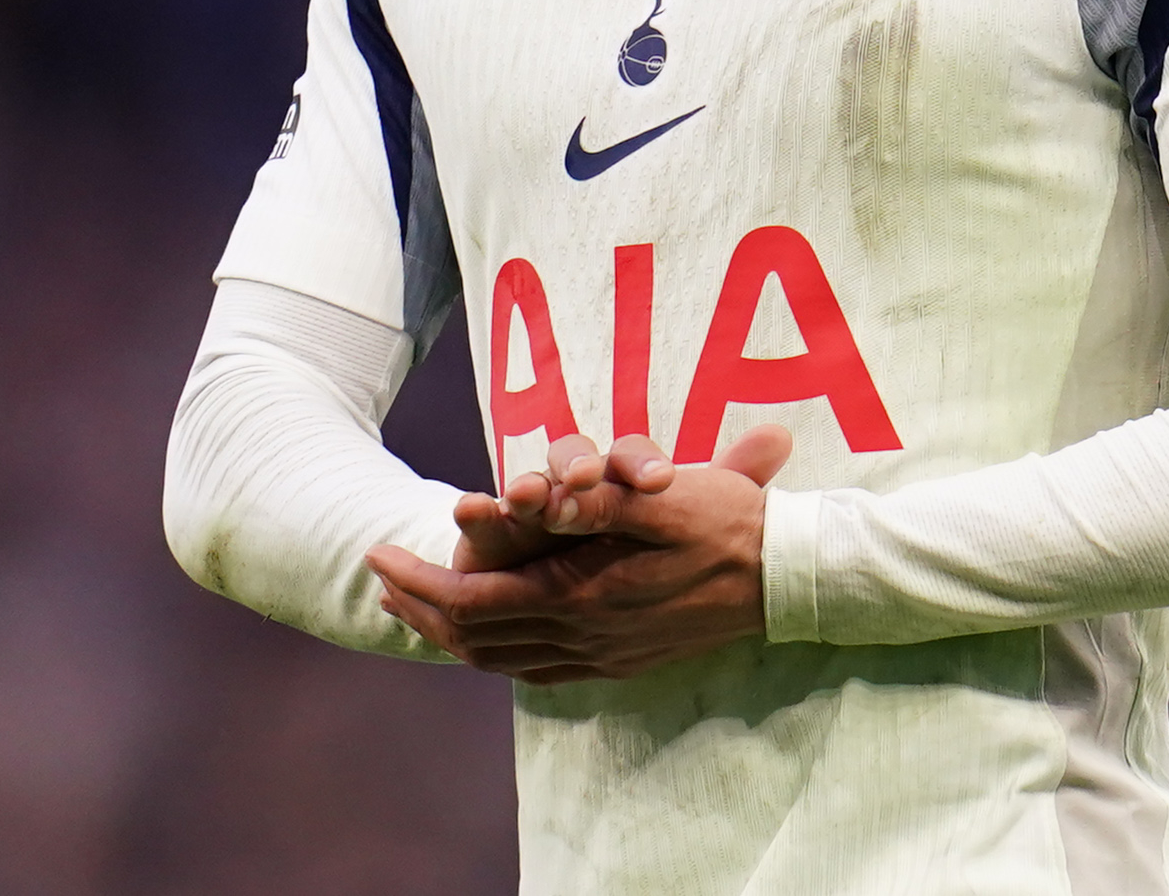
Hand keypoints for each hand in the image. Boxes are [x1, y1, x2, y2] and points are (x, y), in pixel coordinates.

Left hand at [368, 425, 791, 683]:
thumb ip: (600, 500)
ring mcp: (603, 655)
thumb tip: (537, 498)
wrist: (787, 578)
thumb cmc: (731, 524)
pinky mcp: (622, 662)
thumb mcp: (669, 496)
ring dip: (450, 635)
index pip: (474, 599)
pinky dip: (496, 655)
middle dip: (419, 609)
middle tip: (383, 581)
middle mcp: (584, 634)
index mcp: (584, 593)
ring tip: (419, 608)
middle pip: (474, 636)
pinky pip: (538, 672)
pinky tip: (491, 638)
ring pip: (501, 660)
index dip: (419, 580)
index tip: (382, 554)